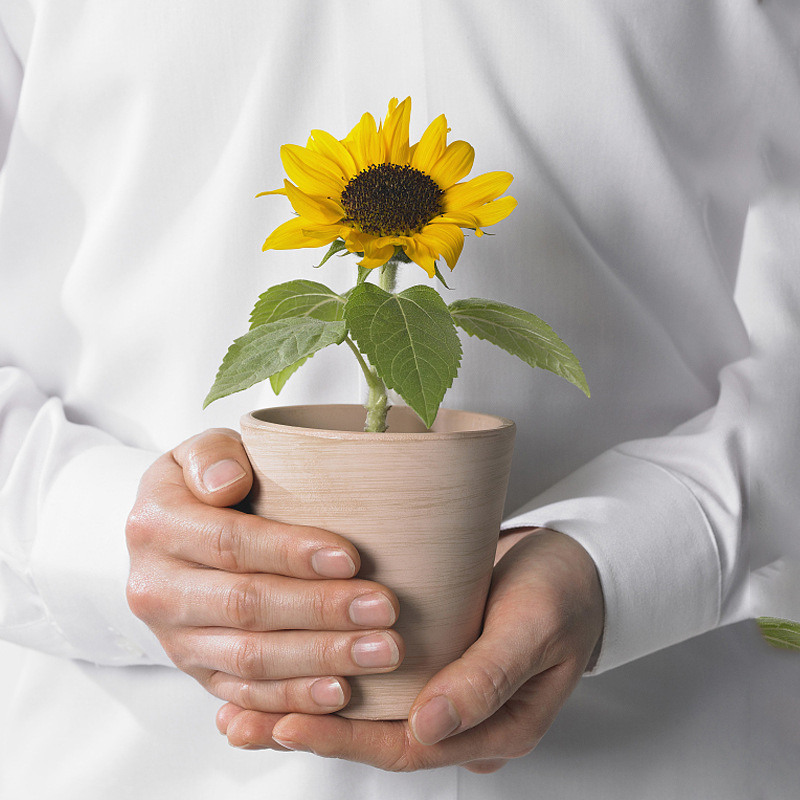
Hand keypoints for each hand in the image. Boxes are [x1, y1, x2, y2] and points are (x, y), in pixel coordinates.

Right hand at [125, 428, 402, 716]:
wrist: (168, 535)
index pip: (230, 542)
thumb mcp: (200, 451)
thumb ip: (212, 455)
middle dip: (321, 610)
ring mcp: (175, 638)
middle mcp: (157, 589)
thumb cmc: (203, 483)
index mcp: (156, 526)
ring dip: (321, 659)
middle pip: (245, 606)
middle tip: (385, 610)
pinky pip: (245, 694)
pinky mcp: (196, 671)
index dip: (290, 553)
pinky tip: (342, 692)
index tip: (351, 557)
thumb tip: (227, 483)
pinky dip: (294, 698)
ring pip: (250, 659)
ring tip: (382, 651)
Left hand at [216, 528, 603, 770]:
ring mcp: (443, 690)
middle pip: (375, 736)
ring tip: (241, 707)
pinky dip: (327, 676)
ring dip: (306, 707)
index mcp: (494, 725)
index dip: (345, 738)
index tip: (288, 722)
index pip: (408, 746)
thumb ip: (488, 676)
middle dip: (307, 730)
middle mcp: (460, 718)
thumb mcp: (534, 625)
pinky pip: (373, 680)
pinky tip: (285, 669)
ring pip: (367, 712)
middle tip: (241, 723)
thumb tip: (431, 727)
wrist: (574, 564)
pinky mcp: (428, 659)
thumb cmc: (561, 590)